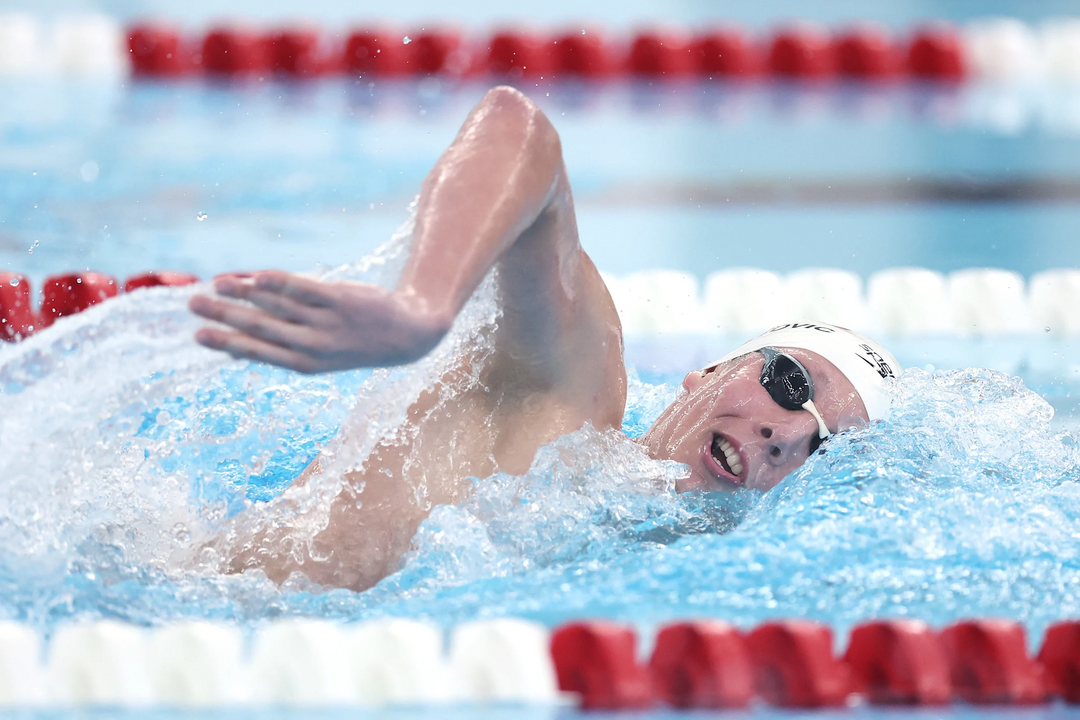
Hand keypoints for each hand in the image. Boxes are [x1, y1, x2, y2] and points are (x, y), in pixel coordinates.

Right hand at [189, 271, 451, 373]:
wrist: (408, 335)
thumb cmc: (355, 342)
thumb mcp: (322, 354)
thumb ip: (285, 344)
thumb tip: (239, 342)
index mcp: (306, 364)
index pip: (259, 352)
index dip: (228, 343)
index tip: (198, 335)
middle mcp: (314, 346)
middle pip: (261, 328)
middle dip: (225, 316)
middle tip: (193, 304)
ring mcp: (327, 323)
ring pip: (278, 307)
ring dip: (244, 294)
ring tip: (216, 283)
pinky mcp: (341, 300)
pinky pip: (305, 289)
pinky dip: (279, 283)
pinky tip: (256, 275)